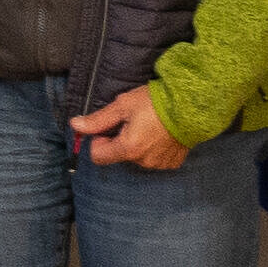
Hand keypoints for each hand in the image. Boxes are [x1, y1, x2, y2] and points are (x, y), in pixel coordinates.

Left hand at [73, 85, 187, 169]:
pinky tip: (160, 133)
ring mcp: (159, 164)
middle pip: (118, 155)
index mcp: (128, 149)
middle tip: (132, 121)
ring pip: (136, 157)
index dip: (98, 141)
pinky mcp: (172, 162)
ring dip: (137, 144)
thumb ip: (98, 120)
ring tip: (149, 125)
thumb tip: (75, 125)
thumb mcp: (123, 106)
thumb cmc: (156, 102)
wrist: (193, 105)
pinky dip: (153, 148)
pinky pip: (154, 158)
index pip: (98, 157)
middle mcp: (143, 161)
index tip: (108, 128)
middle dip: (120, 140)